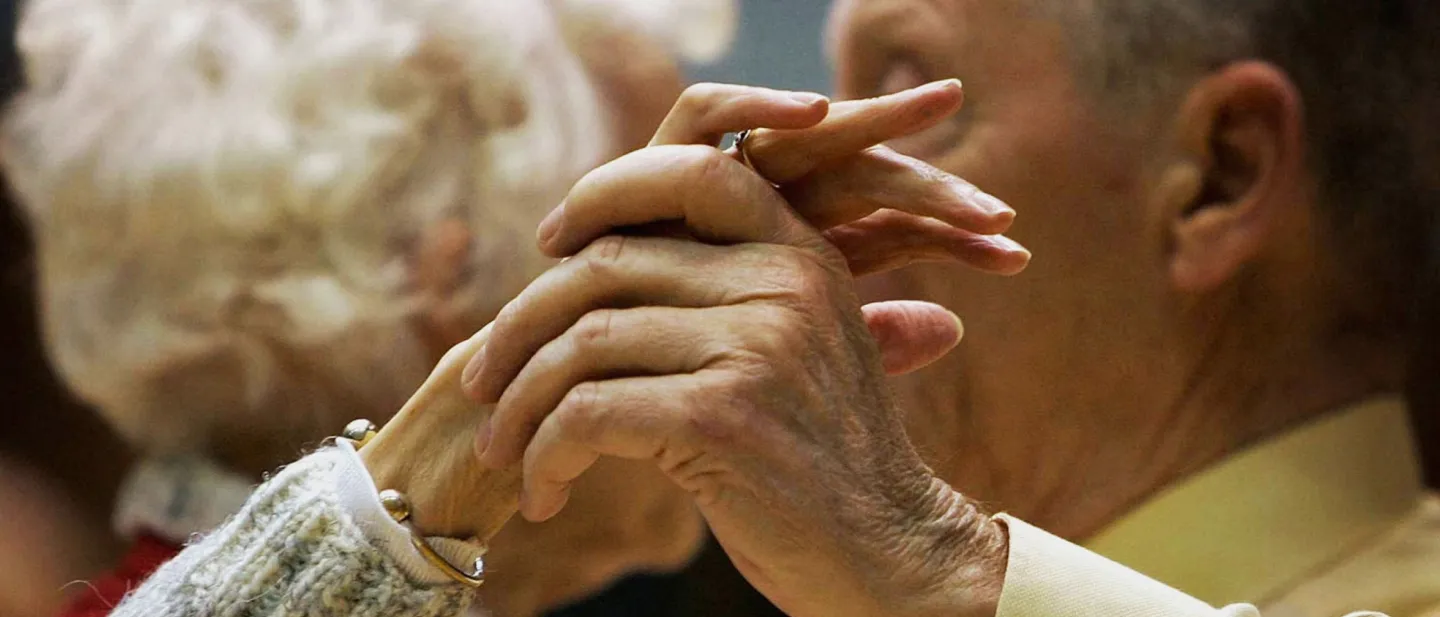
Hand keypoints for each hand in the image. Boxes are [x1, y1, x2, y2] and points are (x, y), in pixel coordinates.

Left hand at [463, 83, 1014, 616]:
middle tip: (481, 382)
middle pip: (603, 266)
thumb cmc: (819, 460)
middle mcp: (781, 283)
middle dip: (519, 328)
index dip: (602, 196)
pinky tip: (543, 491)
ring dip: (519, 405)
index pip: (686, 172)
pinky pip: (588, 414)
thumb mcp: (792, 349)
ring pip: (582, 345)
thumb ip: (721, 293)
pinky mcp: (721, 416)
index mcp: (799, 252)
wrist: (889, 553)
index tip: (547, 247)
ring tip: (503, 452)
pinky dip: (544, 455)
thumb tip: (589, 258)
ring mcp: (755, 346)